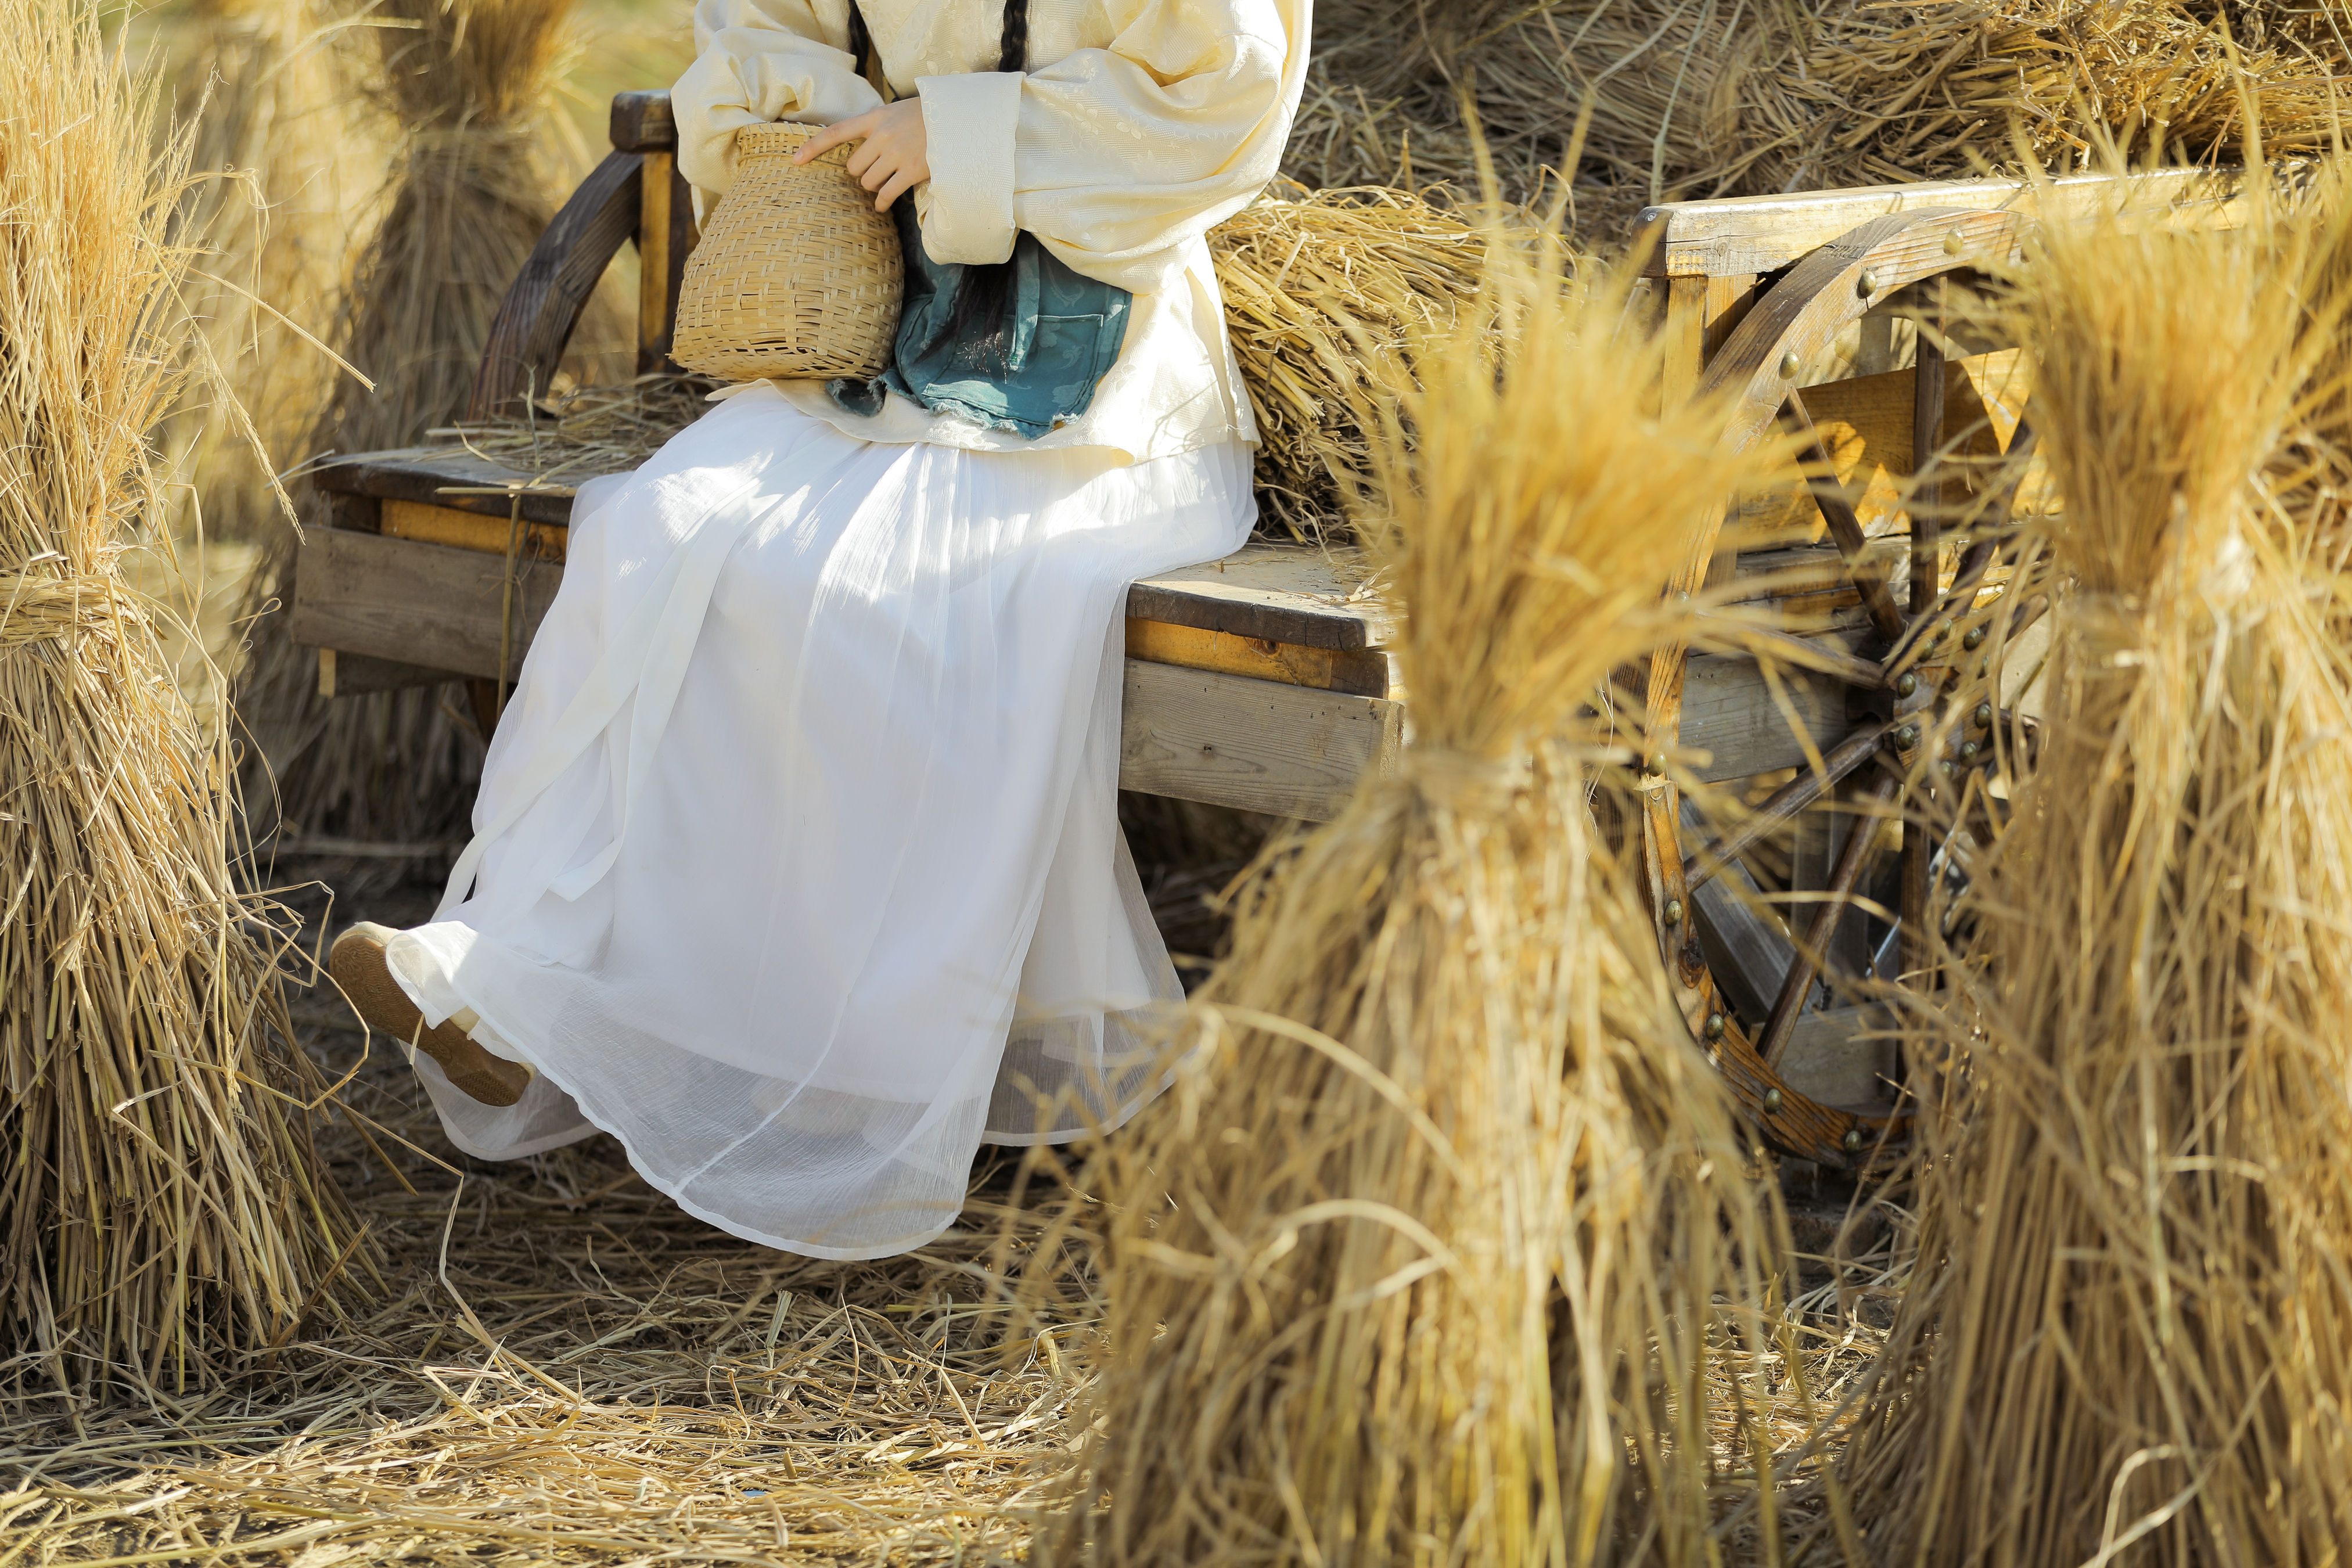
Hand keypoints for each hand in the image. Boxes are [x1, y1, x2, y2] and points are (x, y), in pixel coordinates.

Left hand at [795, 101, 928, 211]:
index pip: (837, 132)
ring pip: (868, 182)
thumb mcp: (897, 110)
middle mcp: (882, 135)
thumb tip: (863, 145)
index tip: (795, 160)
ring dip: (874, 187)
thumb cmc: (928, 116)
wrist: (959, 118)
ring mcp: (897, 154)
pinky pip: (886, 195)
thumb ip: (878, 124)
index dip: (813, 147)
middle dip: (862, 174)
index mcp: (875, 118)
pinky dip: (882, 203)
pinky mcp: (912, 170)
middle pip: (854, 167)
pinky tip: (882, 205)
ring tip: (887, 182)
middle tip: (876, 172)